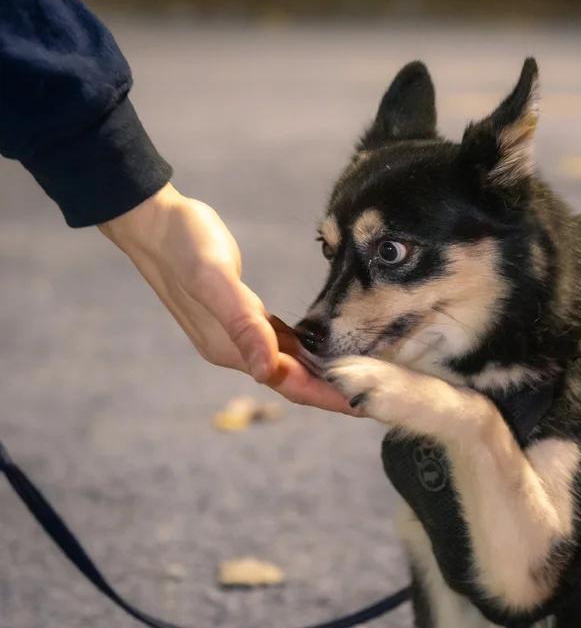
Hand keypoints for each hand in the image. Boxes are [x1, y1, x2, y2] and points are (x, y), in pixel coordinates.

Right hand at [98, 184, 351, 412]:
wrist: (155, 222)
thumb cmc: (185, 244)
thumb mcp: (214, 280)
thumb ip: (242, 325)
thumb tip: (266, 373)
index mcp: (230, 349)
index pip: (289, 384)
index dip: (328, 397)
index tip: (366, 405)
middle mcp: (235, 349)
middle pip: (293, 382)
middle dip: (332, 392)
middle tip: (377, 397)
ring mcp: (238, 335)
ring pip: (289, 366)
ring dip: (322, 375)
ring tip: (362, 380)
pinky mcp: (243, 316)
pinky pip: (281, 345)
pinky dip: (307, 353)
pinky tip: (329, 351)